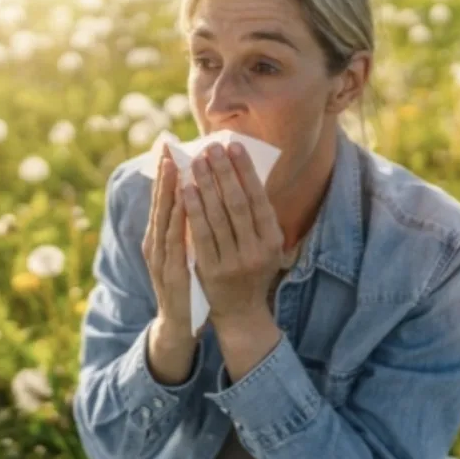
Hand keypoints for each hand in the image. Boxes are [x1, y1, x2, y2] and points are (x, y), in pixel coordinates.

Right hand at [142, 148, 197, 384]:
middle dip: (164, 173)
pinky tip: (184, 205)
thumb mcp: (185, 251)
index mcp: (159, 237)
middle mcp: (155, 244)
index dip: (165, 172)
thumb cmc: (186, 285)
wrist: (178, 326)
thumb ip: (187, 227)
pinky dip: (177, 222)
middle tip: (166, 146)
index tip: (168, 146)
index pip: (162, 199)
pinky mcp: (169, 274)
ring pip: (164, 219)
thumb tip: (197, 195)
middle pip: (159, 204)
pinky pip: (174, 243)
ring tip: (174, 166)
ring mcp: (159, 259)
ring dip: (169, 192)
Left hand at [182, 142, 283, 331]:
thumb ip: (257, 215)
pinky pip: (201, 234)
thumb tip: (243, 172)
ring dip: (206, 186)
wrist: (242, 312)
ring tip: (196, 162)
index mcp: (273, 240)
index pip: (258, 198)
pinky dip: (193, 210)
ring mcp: (234, 261)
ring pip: (218, 216)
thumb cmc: (252, 269)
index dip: (245, 171)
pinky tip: (186, 190)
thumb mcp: (265, 245)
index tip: (233, 146)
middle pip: (237, 203)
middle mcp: (257, 250)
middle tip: (211, 147)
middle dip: (223, 172)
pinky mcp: (212, 270)